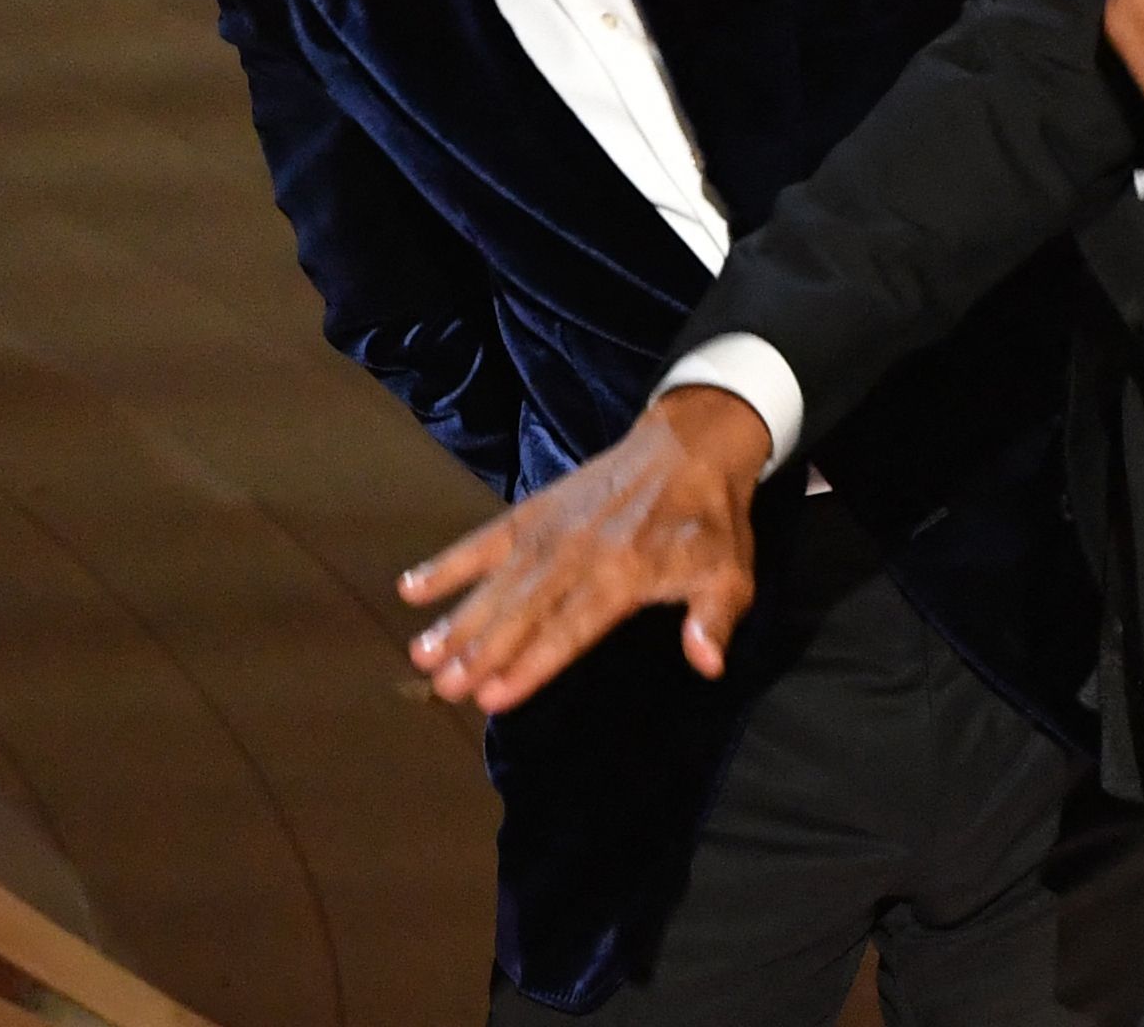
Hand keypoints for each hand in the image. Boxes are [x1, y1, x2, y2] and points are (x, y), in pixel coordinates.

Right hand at [399, 386, 772, 712]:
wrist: (690, 446)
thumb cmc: (712, 522)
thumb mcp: (731, 574)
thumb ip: (714, 620)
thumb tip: (707, 663)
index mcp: (627, 573)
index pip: (570, 629)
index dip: (532, 664)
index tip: (495, 696)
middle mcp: (580, 553)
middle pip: (523, 610)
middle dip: (481, 651)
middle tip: (442, 686)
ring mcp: (552, 530)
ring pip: (497, 582)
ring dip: (458, 618)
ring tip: (422, 653)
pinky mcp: (536, 510)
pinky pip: (485, 539)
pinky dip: (449, 562)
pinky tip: (411, 588)